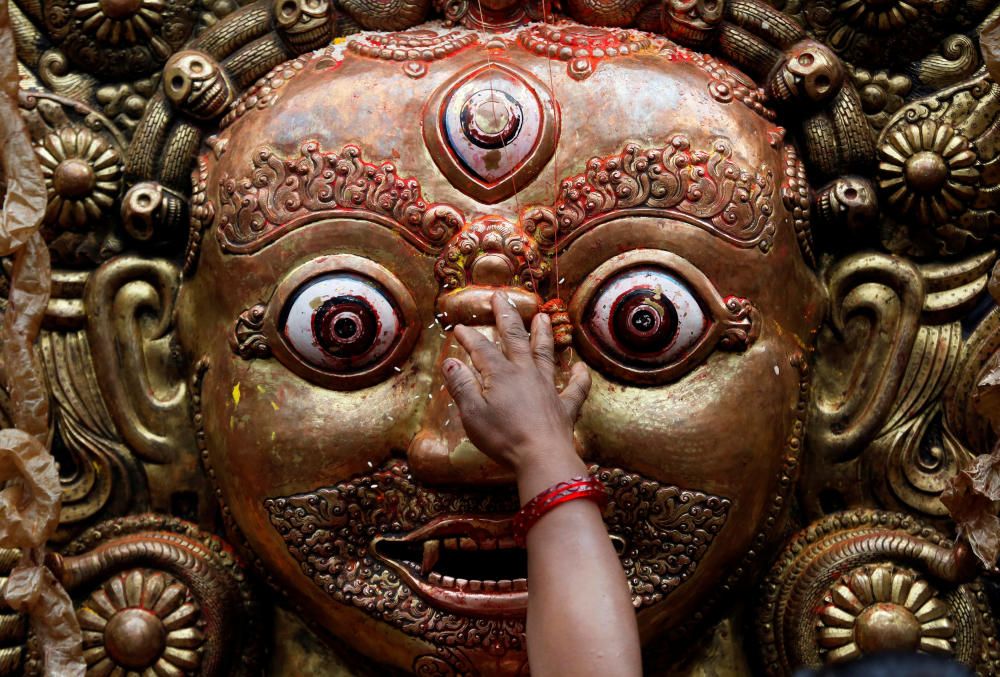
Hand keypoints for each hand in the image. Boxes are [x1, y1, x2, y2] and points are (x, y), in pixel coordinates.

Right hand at [441, 292, 590, 478]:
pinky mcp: (565, 406)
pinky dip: (579, 377)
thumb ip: (462, 385)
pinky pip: (576, 387)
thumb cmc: (503, 437)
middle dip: (506, 317)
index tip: (460, 327)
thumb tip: (450, 361)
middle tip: (501, 297)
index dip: (469, 337)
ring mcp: (548, 387)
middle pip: (515, 339)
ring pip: (545, 353)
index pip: (481, 349)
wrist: (542, 456)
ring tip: (543, 316)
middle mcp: (526, 373)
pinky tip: (580, 367)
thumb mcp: (472, 413)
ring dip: (543, 334)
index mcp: (501, 375)